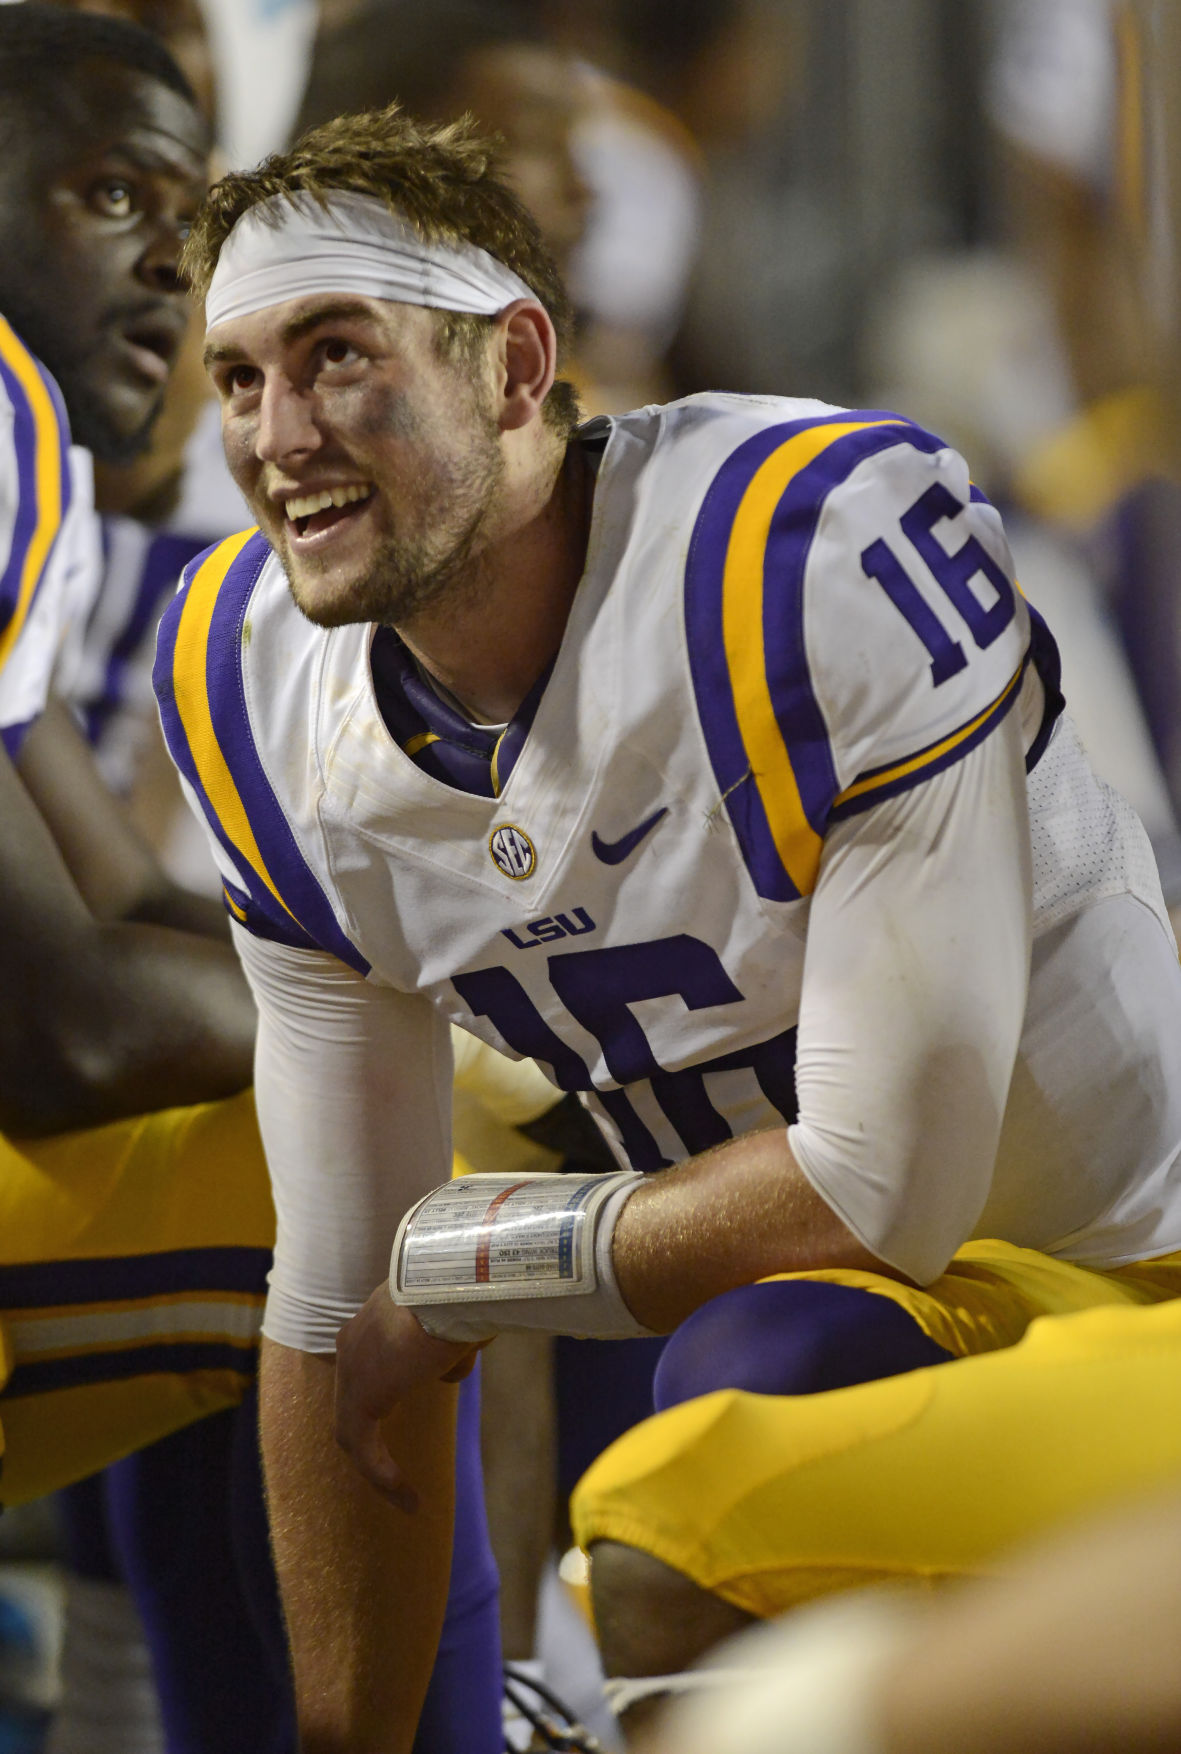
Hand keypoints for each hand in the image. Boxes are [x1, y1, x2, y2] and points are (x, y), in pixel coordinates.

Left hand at [334, 1288, 477, 1510]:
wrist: (453, 1285)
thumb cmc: (464, 1294)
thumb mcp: (457, 1321)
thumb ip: (448, 1346)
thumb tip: (451, 1367)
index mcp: (374, 1318)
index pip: (368, 1361)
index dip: (385, 1387)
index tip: (407, 1403)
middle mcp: (353, 1342)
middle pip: (355, 1400)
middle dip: (372, 1435)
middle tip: (393, 1470)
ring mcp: (351, 1371)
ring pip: (354, 1430)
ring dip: (377, 1467)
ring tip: (406, 1497)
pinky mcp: (360, 1400)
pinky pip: (363, 1450)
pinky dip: (383, 1477)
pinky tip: (409, 1500)